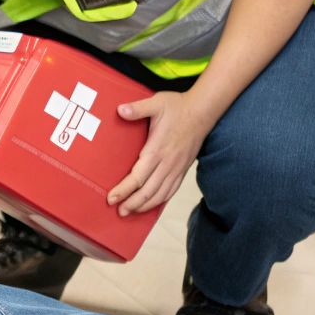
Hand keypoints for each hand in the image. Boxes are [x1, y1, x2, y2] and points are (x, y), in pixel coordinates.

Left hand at [108, 92, 213, 215]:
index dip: (124, 190)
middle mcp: (168, 163)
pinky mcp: (183, 169)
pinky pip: (171, 190)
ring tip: (130, 212)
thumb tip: (120, 110)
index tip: (111, 198)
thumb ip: (138, 108)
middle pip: (148, 191)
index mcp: (157, 150)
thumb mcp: (156, 103)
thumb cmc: (178, 107)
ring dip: (145, 206)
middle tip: (118, 211)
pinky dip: (160, 200)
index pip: (138, 177)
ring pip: (160, 194)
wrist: (203, 111)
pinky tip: (151, 205)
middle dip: (132, 204)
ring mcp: (177, 168)